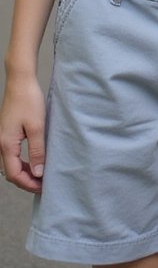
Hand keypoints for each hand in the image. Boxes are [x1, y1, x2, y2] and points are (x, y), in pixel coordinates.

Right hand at [0, 76, 46, 194]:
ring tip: (40, 174)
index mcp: (6, 144)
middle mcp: (0, 144)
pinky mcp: (5, 133)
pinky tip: (33, 160)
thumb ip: (37, 151)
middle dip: (26, 181)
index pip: (14, 175)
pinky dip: (21, 162)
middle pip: (10, 172)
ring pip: (10, 164)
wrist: (20, 80)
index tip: (43, 187)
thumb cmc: (28, 100)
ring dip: (23, 172)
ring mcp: (1, 138)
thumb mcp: (37, 127)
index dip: (28, 184)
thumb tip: (38, 173)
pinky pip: (11, 155)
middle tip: (43, 183)